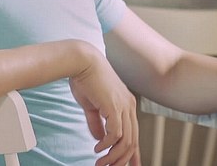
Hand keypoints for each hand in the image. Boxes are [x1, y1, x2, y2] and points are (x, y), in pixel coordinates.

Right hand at [69, 48, 140, 165]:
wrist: (82, 62)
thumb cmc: (86, 80)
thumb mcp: (92, 106)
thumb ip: (98, 122)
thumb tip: (99, 139)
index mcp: (126, 105)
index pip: (134, 134)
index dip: (133, 153)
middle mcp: (129, 106)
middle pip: (132, 141)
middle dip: (121, 159)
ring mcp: (124, 106)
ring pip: (126, 140)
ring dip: (112, 156)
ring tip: (100, 163)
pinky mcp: (114, 106)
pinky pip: (115, 133)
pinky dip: (107, 144)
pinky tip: (97, 149)